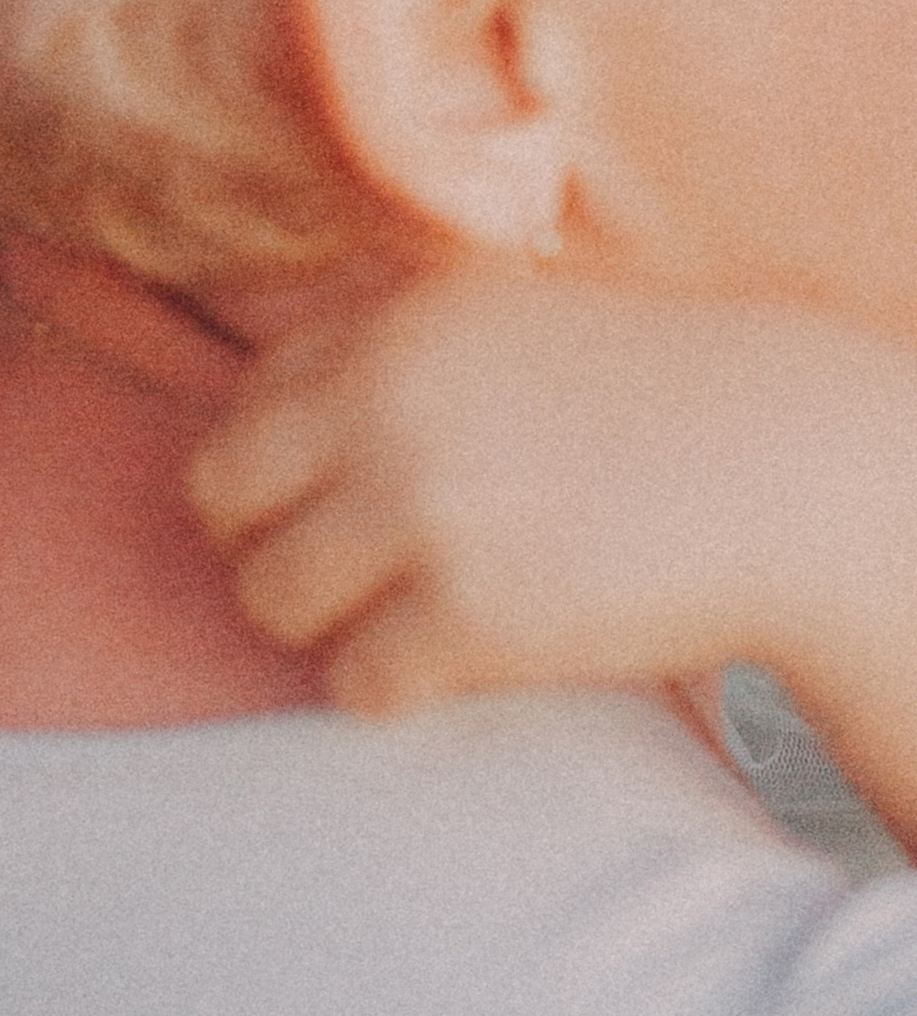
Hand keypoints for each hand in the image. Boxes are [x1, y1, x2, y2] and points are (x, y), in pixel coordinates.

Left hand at [185, 268, 916, 718]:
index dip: (283, 469)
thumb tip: (272, 419)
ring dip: (328, 623)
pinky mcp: (466, 613)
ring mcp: (421, 508)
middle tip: (347, 574)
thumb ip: (399, 359)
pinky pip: (354, 682)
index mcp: (395, 327)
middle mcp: (387, 404)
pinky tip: (463, 663)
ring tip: (408, 618)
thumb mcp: (516, 329)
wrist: (794, 471)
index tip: (339, 501)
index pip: (248, 404)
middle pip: (221, 498)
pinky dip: (395, 688)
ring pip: (269, 598)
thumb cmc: (660, 407)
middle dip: (269, 542)